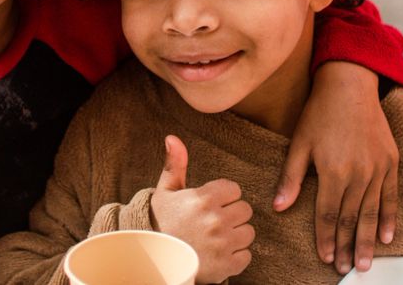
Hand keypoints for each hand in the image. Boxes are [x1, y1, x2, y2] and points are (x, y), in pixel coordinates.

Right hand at [150, 135, 254, 283]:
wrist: (154, 262)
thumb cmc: (160, 224)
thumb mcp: (165, 193)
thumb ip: (175, 165)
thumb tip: (173, 137)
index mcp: (203, 199)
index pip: (234, 190)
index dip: (223, 197)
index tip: (210, 206)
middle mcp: (215, 220)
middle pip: (245, 210)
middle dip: (231, 215)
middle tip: (213, 223)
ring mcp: (222, 244)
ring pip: (248, 232)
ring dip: (235, 236)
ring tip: (215, 239)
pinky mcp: (227, 265)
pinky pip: (246, 255)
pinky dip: (235, 257)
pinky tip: (218, 254)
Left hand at [274, 62, 398, 274]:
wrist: (350, 85)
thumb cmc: (319, 114)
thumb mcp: (299, 144)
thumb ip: (291, 178)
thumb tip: (278, 208)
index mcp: (333, 171)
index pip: (328, 214)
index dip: (326, 238)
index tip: (324, 257)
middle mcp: (358, 173)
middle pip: (351, 218)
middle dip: (347, 247)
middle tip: (345, 270)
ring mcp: (378, 168)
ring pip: (372, 213)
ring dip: (366, 240)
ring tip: (364, 264)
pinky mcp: (390, 162)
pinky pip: (391, 196)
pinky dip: (389, 218)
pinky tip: (386, 237)